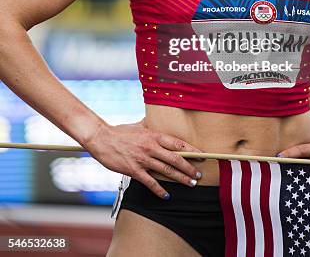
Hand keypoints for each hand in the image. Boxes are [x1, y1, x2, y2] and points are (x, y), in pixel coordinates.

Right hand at [84, 119, 202, 197]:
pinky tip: (167, 195)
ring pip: (166, 171)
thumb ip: (150, 125)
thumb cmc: (120, 131)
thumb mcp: (138, 125)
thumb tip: (157, 120)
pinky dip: (159, 190)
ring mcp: (143, 159)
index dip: (191, 150)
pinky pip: (150, 182)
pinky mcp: (134, 170)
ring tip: (190, 184)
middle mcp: (151, 147)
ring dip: (180, 179)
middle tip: (199, 174)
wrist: (102, 139)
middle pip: (176, 159)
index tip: (201, 155)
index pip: (178, 143)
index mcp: (154, 135)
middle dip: (190, 168)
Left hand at [278, 133, 309, 184]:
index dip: (290, 153)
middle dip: (293, 171)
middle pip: (305, 166)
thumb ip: (309, 139)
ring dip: (302, 184)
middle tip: (279, 176)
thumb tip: (292, 136)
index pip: (301, 150)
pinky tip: (307, 198)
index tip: (278, 156)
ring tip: (289, 189)